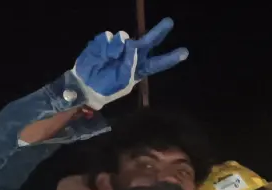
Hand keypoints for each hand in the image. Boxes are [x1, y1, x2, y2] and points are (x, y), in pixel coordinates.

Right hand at [72, 18, 187, 109]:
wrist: (86, 85)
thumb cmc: (108, 86)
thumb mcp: (123, 81)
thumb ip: (129, 64)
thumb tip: (131, 45)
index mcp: (140, 68)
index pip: (158, 62)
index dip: (171, 57)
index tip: (185, 52)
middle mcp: (133, 55)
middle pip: (148, 41)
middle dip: (159, 31)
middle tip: (170, 22)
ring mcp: (119, 47)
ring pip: (123, 38)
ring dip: (116, 48)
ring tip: (108, 60)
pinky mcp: (105, 42)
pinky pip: (108, 38)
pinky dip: (105, 46)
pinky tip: (101, 56)